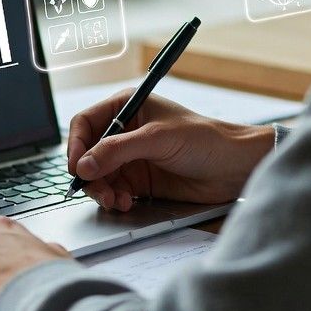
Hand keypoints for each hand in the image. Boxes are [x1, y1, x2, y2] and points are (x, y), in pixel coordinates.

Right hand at [68, 90, 273, 210]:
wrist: (234, 167)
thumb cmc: (204, 139)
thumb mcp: (158, 139)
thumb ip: (118, 150)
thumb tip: (84, 164)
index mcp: (127, 107)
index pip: (86, 123)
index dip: (76, 144)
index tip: (77, 167)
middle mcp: (125, 131)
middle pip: (88, 153)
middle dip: (90, 173)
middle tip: (99, 191)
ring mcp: (131, 157)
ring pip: (98, 175)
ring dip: (102, 190)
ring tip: (116, 201)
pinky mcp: (139, 181)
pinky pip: (114, 190)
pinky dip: (114, 199)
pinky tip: (126, 203)